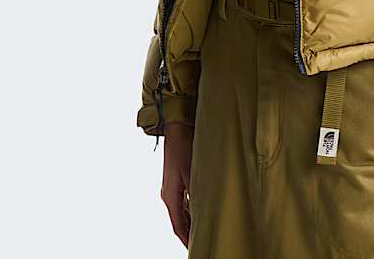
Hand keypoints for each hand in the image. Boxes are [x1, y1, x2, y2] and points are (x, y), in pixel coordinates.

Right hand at [161, 122, 194, 247]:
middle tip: (201, 241)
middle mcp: (168, 195)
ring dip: (190, 221)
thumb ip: (197, 193)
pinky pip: (182, 201)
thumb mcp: (192, 172)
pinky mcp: (175, 179)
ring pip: (180, 211)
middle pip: (178, 221)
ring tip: (202, 229)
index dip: (186, 239)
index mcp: (170, 197)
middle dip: (188, 233)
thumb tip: (204, 210)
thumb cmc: (184, 147)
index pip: (178, 226)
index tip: (195, 249)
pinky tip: (200, 209)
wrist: (176, 128)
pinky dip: (190, 209)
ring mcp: (171, 187)